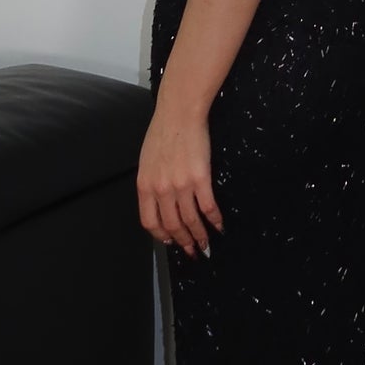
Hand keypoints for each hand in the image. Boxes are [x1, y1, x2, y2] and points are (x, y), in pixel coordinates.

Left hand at [137, 104, 223, 256]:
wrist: (179, 113)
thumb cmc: (163, 132)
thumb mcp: (147, 162)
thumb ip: (151, 184)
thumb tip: (160, 202)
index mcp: (145, 186)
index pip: (150, 222)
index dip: (162, 236)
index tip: (171, 241)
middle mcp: (161, 189)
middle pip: (172, 225)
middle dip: (184, 242)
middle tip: (192, 250)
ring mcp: (181, 185)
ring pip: (191, 220)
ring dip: (200, 236)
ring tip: (206, 244)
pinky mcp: (200, 178)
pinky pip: (208, 207)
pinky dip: (215, 220)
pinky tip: (219, 226)